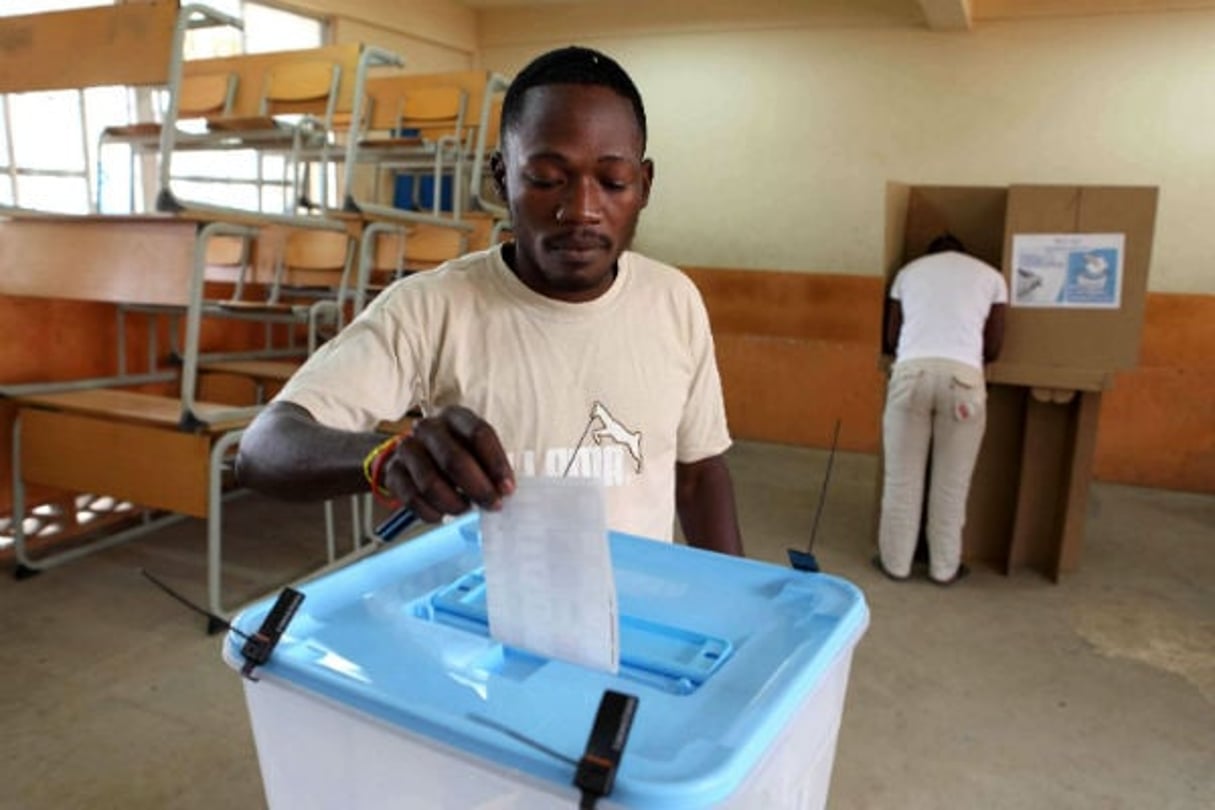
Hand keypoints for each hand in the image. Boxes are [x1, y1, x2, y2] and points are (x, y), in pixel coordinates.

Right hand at [380, 406, 514, 521]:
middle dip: (478, 488)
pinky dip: (431, 512)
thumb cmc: (457, 451)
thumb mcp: (477, 449)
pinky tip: (443, 514)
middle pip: (453, 459)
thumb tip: (503, 491)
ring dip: (454, 503)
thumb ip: (490, 466)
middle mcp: (428, 428)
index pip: (478, 433)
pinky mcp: (393, 471)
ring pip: (430, 482)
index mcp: (455, 416)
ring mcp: (407, 448)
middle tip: (492, 505)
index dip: (496, 464)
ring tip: (466, 509)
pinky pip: (412, 498)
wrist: (418, 453)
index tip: (507, 489)